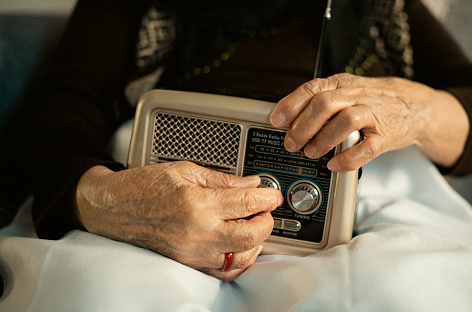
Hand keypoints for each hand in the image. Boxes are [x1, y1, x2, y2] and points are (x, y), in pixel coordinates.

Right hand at [75, 161, 282, 280]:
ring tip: (253, 223)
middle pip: (251, 235)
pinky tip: (240, 244)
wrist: (114, 208)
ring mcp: (192, 253)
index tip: (273, 193)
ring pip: (242, 256)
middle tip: (266, 209)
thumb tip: (252, 184)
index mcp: (196, 204)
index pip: (247, 203)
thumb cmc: (143, 187)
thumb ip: (223, 179)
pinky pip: (224, 271)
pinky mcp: (188, 264)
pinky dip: (240, 259)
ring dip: (256, 240)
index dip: (267, 197)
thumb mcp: (185, 170)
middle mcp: (197, 233)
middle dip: (267, 220)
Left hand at [270, 73, 468, 169]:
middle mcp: (357, 95)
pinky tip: (334, 165)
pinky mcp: (387, 135)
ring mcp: (374, 115)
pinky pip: (368, 147)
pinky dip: (349, 158)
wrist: (414, 106)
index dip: (292, 104)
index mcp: (343, 84)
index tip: (276, 120)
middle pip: (326, 103)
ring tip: (311, 153)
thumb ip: (320, 100)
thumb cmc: (373, 100)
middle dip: (303, 126)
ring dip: (324, 139)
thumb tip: (287, 117)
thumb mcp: (346, 91)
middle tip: (291, 143)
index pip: (313, 88)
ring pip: (346, 121)